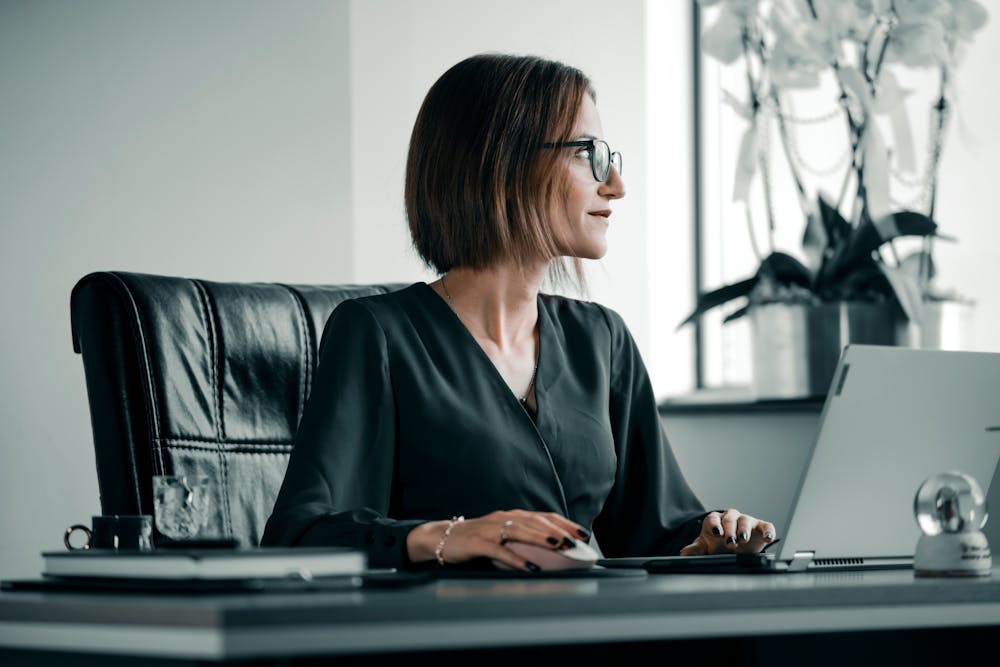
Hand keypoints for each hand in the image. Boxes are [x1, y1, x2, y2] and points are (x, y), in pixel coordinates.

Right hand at [406, 509, 589, 570]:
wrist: (441, 538)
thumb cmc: (475, 540)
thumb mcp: (500, 536)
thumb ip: (520, 539)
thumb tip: (549, 552)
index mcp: (510, 515)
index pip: (543, 516)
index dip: (564, 523)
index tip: (583, 533)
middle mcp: (502, 518)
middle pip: (534, 520)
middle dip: (557, 529)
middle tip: (575, 541)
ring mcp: (489, 529)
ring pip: (519, 530)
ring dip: (540, 537)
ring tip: (558, 545)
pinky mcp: (477, 543)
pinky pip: (499, 551)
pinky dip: (515, 559)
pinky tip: (529, 567)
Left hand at [679, 509, 775, 555]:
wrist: (733, 548)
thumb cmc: (718, 543)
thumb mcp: (706, 547)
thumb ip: (696, 549)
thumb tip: (684, 553)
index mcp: (716, 521)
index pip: (713, 518)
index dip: (715, 525)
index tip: (716, 533)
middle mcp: (731, 518)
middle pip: (730, 518)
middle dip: (730, 529)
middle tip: (730, 541)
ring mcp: (746, 522)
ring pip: (745, 521)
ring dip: (744, 529)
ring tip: (743, 539)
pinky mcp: (760, 528)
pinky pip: (766, 526)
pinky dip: (767, 531)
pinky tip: (767, 537)